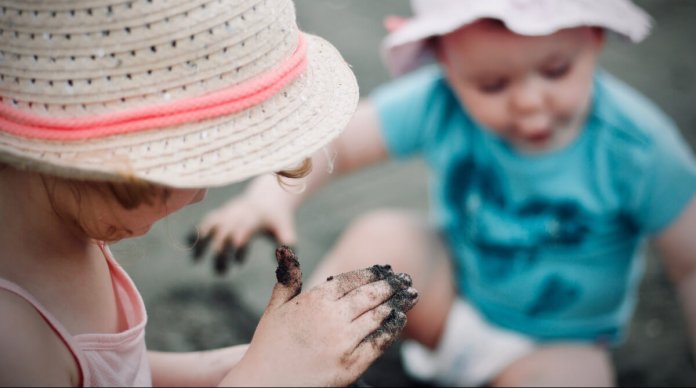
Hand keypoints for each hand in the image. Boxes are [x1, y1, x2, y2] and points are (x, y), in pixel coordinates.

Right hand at [187, 189, 296, 274]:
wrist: (268, 198)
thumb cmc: (277, 218)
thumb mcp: (285, 228)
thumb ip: (287, 242)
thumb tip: (287, 258)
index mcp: (253, 219)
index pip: (242, 232)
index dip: (238, 248)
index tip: (239, 263)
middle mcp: (237, 215)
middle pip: (224, 233)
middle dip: (220, 253)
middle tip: (221, 273)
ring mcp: (227, 213)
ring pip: (209, 225)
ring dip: (202, 242)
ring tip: (196, 260)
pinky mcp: (220, 214)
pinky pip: (205, 222)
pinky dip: (196, 231)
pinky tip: (188, 244)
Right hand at [221, 246, 417, 386]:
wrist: (266, 385)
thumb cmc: (269, 345)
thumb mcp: (275, 308)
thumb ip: (287, 279)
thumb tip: (285, 248)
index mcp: (315, 300)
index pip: (352, 279)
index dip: (372, 273)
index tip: (386, 269)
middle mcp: (332, 318)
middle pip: (370, 295)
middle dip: (391, 285)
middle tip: (406, 279)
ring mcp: (344, 342)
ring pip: (379, 316)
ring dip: (398, 303)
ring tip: (411, 295)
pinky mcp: (352, 365)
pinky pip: (379, 343)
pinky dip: (392, 329)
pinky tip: (400, 320)